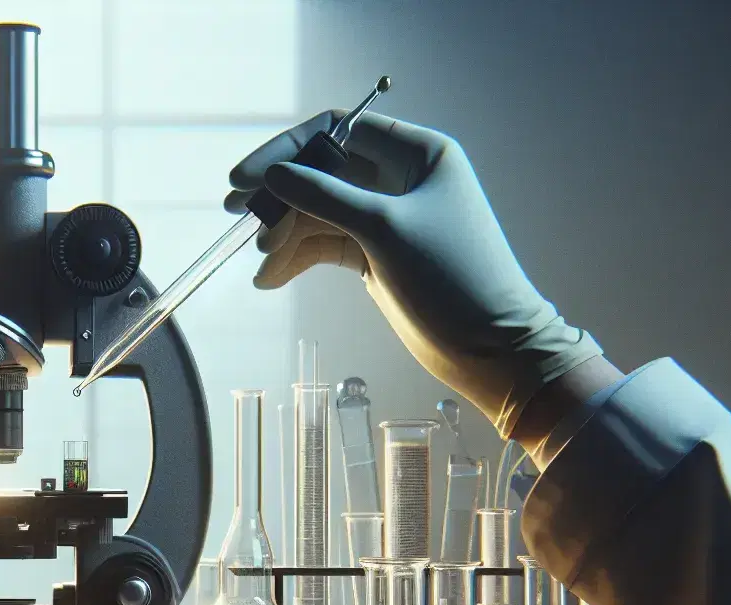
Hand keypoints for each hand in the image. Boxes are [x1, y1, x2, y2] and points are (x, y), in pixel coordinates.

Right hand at [225, 111, 605, 437]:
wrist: (491, 348)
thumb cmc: (452, 278)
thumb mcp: (384, 229)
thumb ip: (324, 196)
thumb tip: (273, 174)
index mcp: (417, 155)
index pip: (339, 130)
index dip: (289, 149)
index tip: (247, 177)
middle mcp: (401, 179)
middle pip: (323, 171)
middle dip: (282, 196)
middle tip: (239, 217)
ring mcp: (387, 219)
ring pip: (319, 211)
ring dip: (286, 233)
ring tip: (263, 262)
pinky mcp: (377, 255)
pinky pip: (326, 243)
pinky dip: (298, 257)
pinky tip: (271, 277)